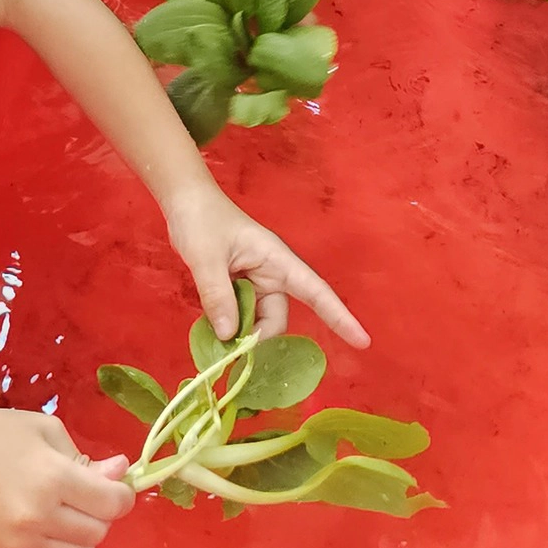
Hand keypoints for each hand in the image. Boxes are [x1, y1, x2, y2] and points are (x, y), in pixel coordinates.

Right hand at [0, 410, 133, 547]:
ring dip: (80, 535)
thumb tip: (120, 472)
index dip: (122, 494)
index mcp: (52, 479)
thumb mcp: (41, 430)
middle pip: (99, 532)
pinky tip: (44, 531)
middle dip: (99, 513)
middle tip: (80, 493)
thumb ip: (83, 456)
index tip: (113, 485)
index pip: (112, 504)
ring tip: (61, 512)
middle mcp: (40, 519)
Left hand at [162, 184, 369, 348]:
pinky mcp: (239, 287)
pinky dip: (229, 325)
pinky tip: (212, 326)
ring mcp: (255, 281)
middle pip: (276, 318)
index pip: (316, 291)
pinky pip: (241, 315)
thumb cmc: (201, 219)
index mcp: (276, 260)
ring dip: (239, 331)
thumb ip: (217, 296)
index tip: (362, 341)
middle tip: (226, 346)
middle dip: (257, 335)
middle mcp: (271, 274)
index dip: (339, 317)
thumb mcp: (206, 257)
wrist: (184, 201)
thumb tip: (230, 336)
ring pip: (257, 320)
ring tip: (213, 331)